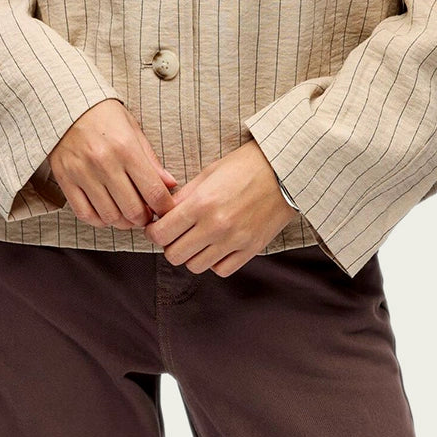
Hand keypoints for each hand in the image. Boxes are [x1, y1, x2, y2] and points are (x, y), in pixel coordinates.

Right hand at [48, 99, 177, 228]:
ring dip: (123, 222)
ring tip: (128, 214)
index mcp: (126, 148)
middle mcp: (104, 163)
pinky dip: (99, 220)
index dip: (164, 208)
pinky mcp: (65, 180)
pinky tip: (107, 212)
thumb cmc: (104, 116)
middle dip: (144, 218)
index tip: (166, 210)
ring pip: (110, 216)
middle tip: (147, 214)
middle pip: (133, 210)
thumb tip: (170, 184)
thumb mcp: (133, 130)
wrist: (68, 104)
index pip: (153, 192)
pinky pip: (85, 214)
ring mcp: (83, 173)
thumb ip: (151, 160)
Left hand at [143, 138, 297, 277]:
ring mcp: (234, 241)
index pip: (161, 233)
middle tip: (175, 233)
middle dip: (170, 244)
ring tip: (197, 239)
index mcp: (201, 203)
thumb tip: (162, 213)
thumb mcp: (208, 173)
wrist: (283, 171)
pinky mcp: (250, 250)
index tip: (157, 227)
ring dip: (191, 254)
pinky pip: (220, 270)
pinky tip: (216, 245)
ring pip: (195, 266)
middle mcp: (215, 226)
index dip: (153, 232)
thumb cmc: (244, 166)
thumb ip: (184, 196)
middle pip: (174, 255)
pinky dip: (214, 262)